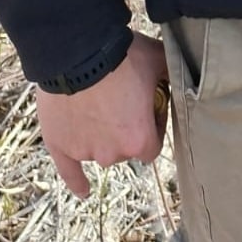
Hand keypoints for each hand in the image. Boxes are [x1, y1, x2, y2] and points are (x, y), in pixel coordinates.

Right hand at [35, 32, 169, 196]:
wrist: (79, 52)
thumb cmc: (122, 56)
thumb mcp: (158, 60)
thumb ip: (170, 74)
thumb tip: (181, 72)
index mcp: (139, 139)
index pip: (152, 147)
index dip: (152, 128)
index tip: (148, 110)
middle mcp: (112, 153)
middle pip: (124, 150)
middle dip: (125, 130)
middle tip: (122, 101)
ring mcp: (84, 150)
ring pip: (99, 150)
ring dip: (102, 136)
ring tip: (99, 105)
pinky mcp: (60, 146)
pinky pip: (68, 172)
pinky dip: (75, 180)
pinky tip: (83, 190)